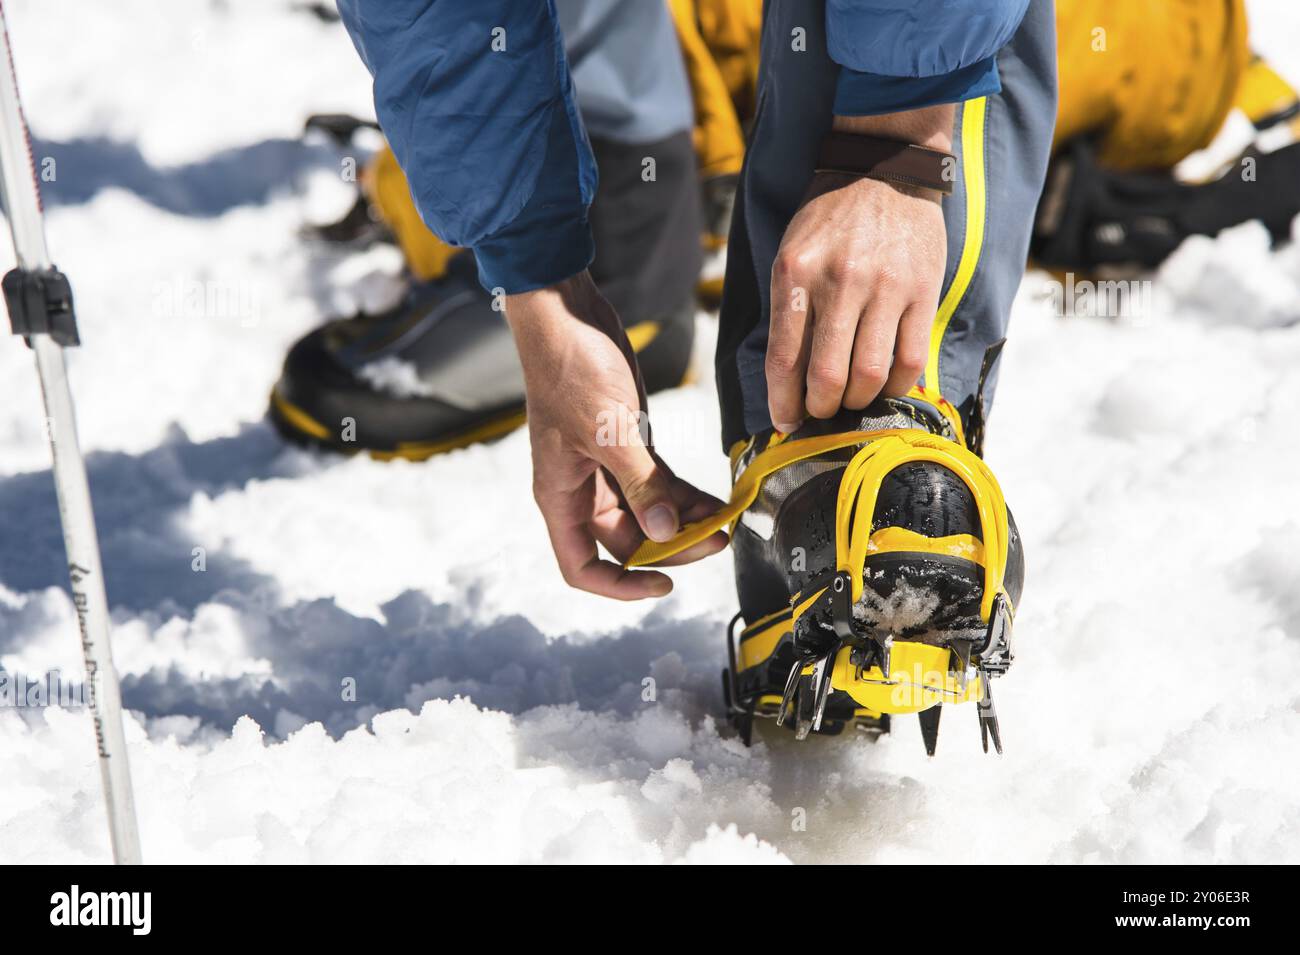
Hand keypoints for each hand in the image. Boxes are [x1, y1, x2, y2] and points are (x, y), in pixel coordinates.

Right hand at [506, 271, 727, 598]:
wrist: (567, 317)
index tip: (663, 585)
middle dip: (670, 547)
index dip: (621, 586)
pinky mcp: (626, 445)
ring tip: (724, 521)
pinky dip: (684, 495)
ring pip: (647, 515)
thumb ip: (641, 485)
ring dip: (684, 522)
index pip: (583, 567)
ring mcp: (603, 469)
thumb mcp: (610, 432)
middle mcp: (580, 490)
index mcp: (561, 497)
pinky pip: (658, 485)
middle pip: (626, 543)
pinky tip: (716, 499)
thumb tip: (666, 532)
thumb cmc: (572, 371)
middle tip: (714, 540)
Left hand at [766, 106, 952, 431]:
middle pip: (828, 377)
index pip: (784, 359)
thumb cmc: (829, 220)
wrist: (884, 169)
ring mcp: (883, 287)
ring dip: (858, 401)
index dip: (784, 403)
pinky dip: (897, 385)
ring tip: (853, 399)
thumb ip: (789, 311)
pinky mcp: (920, 290)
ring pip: (870, 374)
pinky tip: (887, 383)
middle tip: (823, 411)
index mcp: (796, 274)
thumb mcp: (792, 254)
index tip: (786, 423)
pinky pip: (910, 359)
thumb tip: (790, 380)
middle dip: (822, 409)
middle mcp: (838, 282)